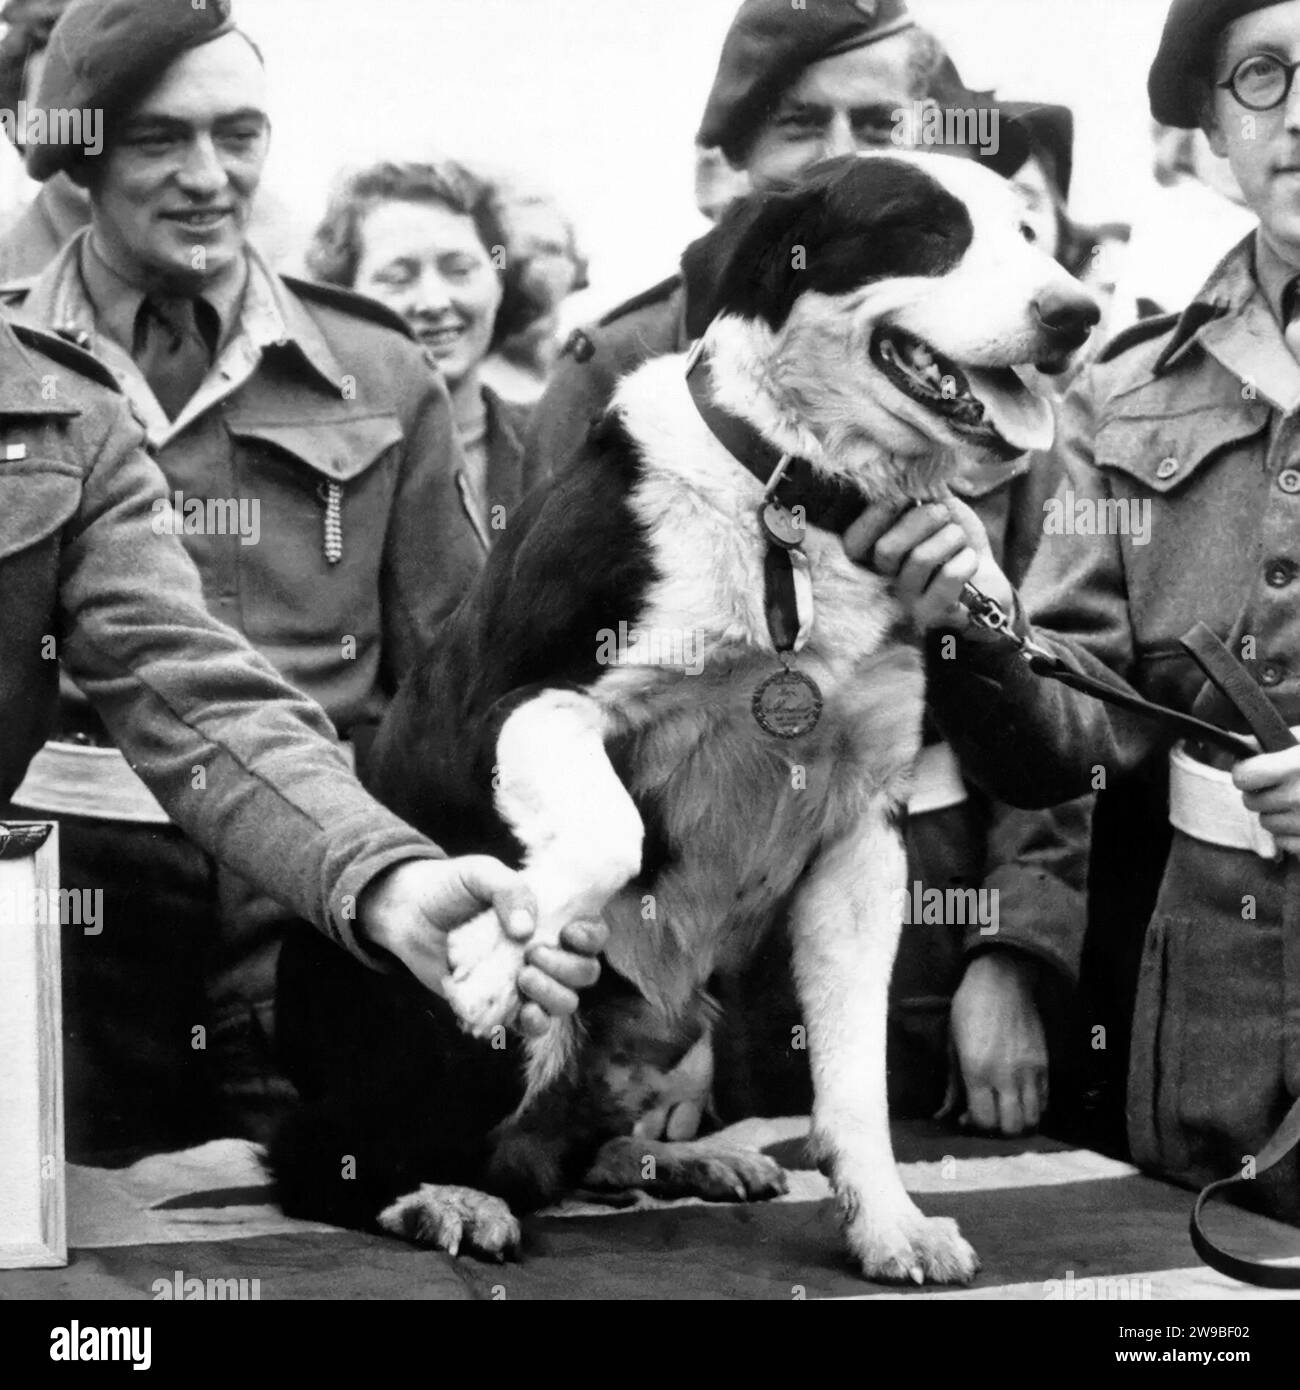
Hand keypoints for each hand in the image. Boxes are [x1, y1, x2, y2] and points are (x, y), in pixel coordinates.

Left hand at [358, 857, 606, 1035]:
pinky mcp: (502, 1006)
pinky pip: (532, 1026)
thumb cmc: (450, 887)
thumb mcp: (481, 873)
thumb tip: (526, 930)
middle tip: (531, 954)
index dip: (592, 937)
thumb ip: (509, 890)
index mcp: (550, 918)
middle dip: (568, 968)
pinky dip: (535, 1023)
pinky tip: (524, 1011)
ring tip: (522, 977)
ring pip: (565, 1002)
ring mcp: (525, 981)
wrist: (408, 914)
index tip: (570, 933)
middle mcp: (546, 951)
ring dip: (553, 994)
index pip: (592, 933)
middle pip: (585, 972)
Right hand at [843, 495, 1013, 631]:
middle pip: (886, 550)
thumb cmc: (955, 545)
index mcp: (876, 555)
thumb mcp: (938, 510)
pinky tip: (970, 561)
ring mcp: (906, 601)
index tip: (902, 496)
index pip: (854, 544)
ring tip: (960, 539)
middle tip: (942, 513)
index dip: (873, 518)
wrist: (988, 582)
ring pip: (919, 560)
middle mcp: (884, 581)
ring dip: (949, 538)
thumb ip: (923, 492)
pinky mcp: (933, 615)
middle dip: (919, 521)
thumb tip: (911, 465)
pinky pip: (948, 578)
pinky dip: (966, 560)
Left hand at [942, 951, 1048, 1135]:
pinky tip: (1019, 1097)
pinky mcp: (1045, 1064)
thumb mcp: (952, 1044)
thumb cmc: (969, 1008)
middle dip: (997, 1130)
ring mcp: (1030, 1071)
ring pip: (1034, 1119)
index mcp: (977, 1070)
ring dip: (1018, 1122)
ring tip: (1004, 1109)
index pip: (984, 1121)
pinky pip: (1045, 1101)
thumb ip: (951, 1084)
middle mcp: (1006, 1075)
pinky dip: (1034, 1108)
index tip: (967, 1116)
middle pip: (1012, 1128)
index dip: (975, 1126)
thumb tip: (943, 1116)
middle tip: (987, 1116)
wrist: (1003, 980)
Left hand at [1235, 745, 1299, 854]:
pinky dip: (1292, 834)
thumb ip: (1273, 743)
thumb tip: (1239, 743)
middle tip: (1282, 787)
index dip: (1246, 773)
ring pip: (1266, 823)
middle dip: (1262, 795)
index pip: (1243, 777)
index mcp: (1296, 766)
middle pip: (1251, 802)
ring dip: (1277, 814)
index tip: (1255, 772)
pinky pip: (1283, 842)